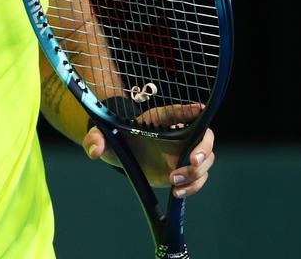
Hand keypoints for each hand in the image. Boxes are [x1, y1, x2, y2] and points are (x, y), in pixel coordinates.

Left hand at [82, 104, 215, 197]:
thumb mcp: (103, 136)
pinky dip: (193, 187)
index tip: (200, 109)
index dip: (189, 110)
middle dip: (203, 149)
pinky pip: (199, 178)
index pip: (178, 112)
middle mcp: (179, 134)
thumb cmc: (116, 139)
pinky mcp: (184, 170)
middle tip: (192, 161)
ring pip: (206, 160)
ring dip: (196, 173)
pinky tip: (177, 192)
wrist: (123, 154)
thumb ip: (96, 139)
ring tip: (173, 181)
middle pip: (205, 137)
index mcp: (160, 120)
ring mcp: (184, 152)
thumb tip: (94, 150)